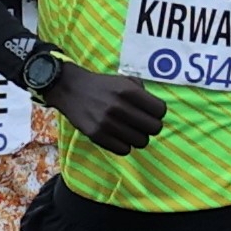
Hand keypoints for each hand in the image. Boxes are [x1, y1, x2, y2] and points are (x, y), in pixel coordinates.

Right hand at [53, 64, 168, 157]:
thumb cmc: (102, 85)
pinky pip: (124, 150)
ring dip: (138, 137)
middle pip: (154, 128)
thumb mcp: (123, 80)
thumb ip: (142, 91)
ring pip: (141, 142)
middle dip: (151, 126)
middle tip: (143, 124)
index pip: (160, 110)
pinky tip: (119, 137)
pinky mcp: (96, 135)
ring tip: (130, 131)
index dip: (158, 112)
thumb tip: (156, 110)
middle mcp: (119, 107)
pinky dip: (125, 145)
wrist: (71, 89)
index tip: (151, 112)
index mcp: (128, 91)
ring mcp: (107, 123)